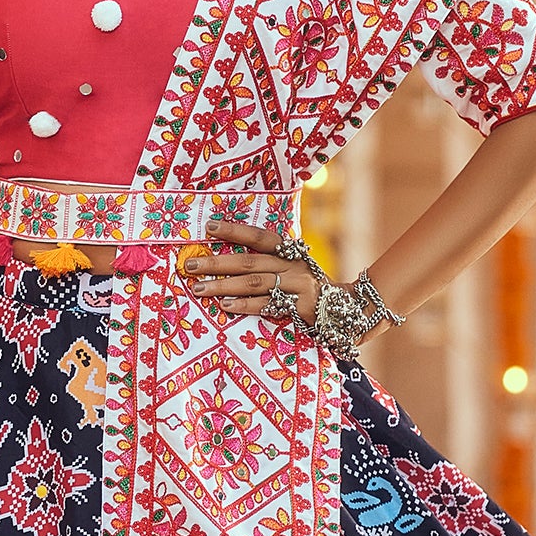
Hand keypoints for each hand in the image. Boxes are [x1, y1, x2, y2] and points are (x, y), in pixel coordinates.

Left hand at [187, 218, 323, 326]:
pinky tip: (225, 305)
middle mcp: (293, 265)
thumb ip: (268, 262)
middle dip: (216, 263)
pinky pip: (267, 305)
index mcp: (289, 251)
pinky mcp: (300, 307)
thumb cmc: (308, 288)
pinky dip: (245, 305)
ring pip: (254, 283)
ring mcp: (297, 285)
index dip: (234, 230)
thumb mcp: (293, 268)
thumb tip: (226, 259)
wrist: (346, 309)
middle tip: (189, 265)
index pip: (259, 236)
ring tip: (199, 288)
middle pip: (249, 261)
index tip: (208, 226)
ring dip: (223, 285)